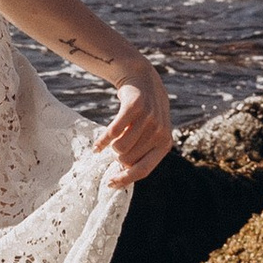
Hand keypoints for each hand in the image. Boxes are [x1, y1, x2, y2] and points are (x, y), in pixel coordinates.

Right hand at [90, 58, 171, 188]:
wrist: (142, 79)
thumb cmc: (144, 114)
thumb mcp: (152, 133)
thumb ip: (143, 152)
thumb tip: (122, 175)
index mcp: (165, 143)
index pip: (144, 169)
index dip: (125, 179)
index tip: (110, 183)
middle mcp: (159, 132)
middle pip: (127, 160)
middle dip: (118, 156)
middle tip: (118, 146)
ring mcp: (148, 119)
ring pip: (119, 148)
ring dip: (112, 146)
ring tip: (115, 138)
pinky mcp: (134, 107)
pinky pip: (112, 132)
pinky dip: (102, 141)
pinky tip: (97, 145)